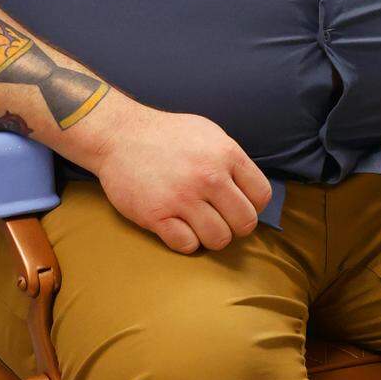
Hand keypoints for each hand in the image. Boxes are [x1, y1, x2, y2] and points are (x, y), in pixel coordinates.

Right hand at [82, 96, 272, 253]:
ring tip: (199, 225)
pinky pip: (187, 245)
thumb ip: (232, 160)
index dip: (253, 206)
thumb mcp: (209, 134)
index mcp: (226, 154)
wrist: (119, 135)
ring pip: (219, 239)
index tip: (237, 205)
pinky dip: (186, 242)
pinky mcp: (157, 215)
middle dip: (235, 226)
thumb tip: (250, 189)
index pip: (261, 196)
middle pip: (245, 223)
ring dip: (211, 237)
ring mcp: (182, 197)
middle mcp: (208, 176)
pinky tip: (178, 227)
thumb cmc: (166, 135)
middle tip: (219, 220)